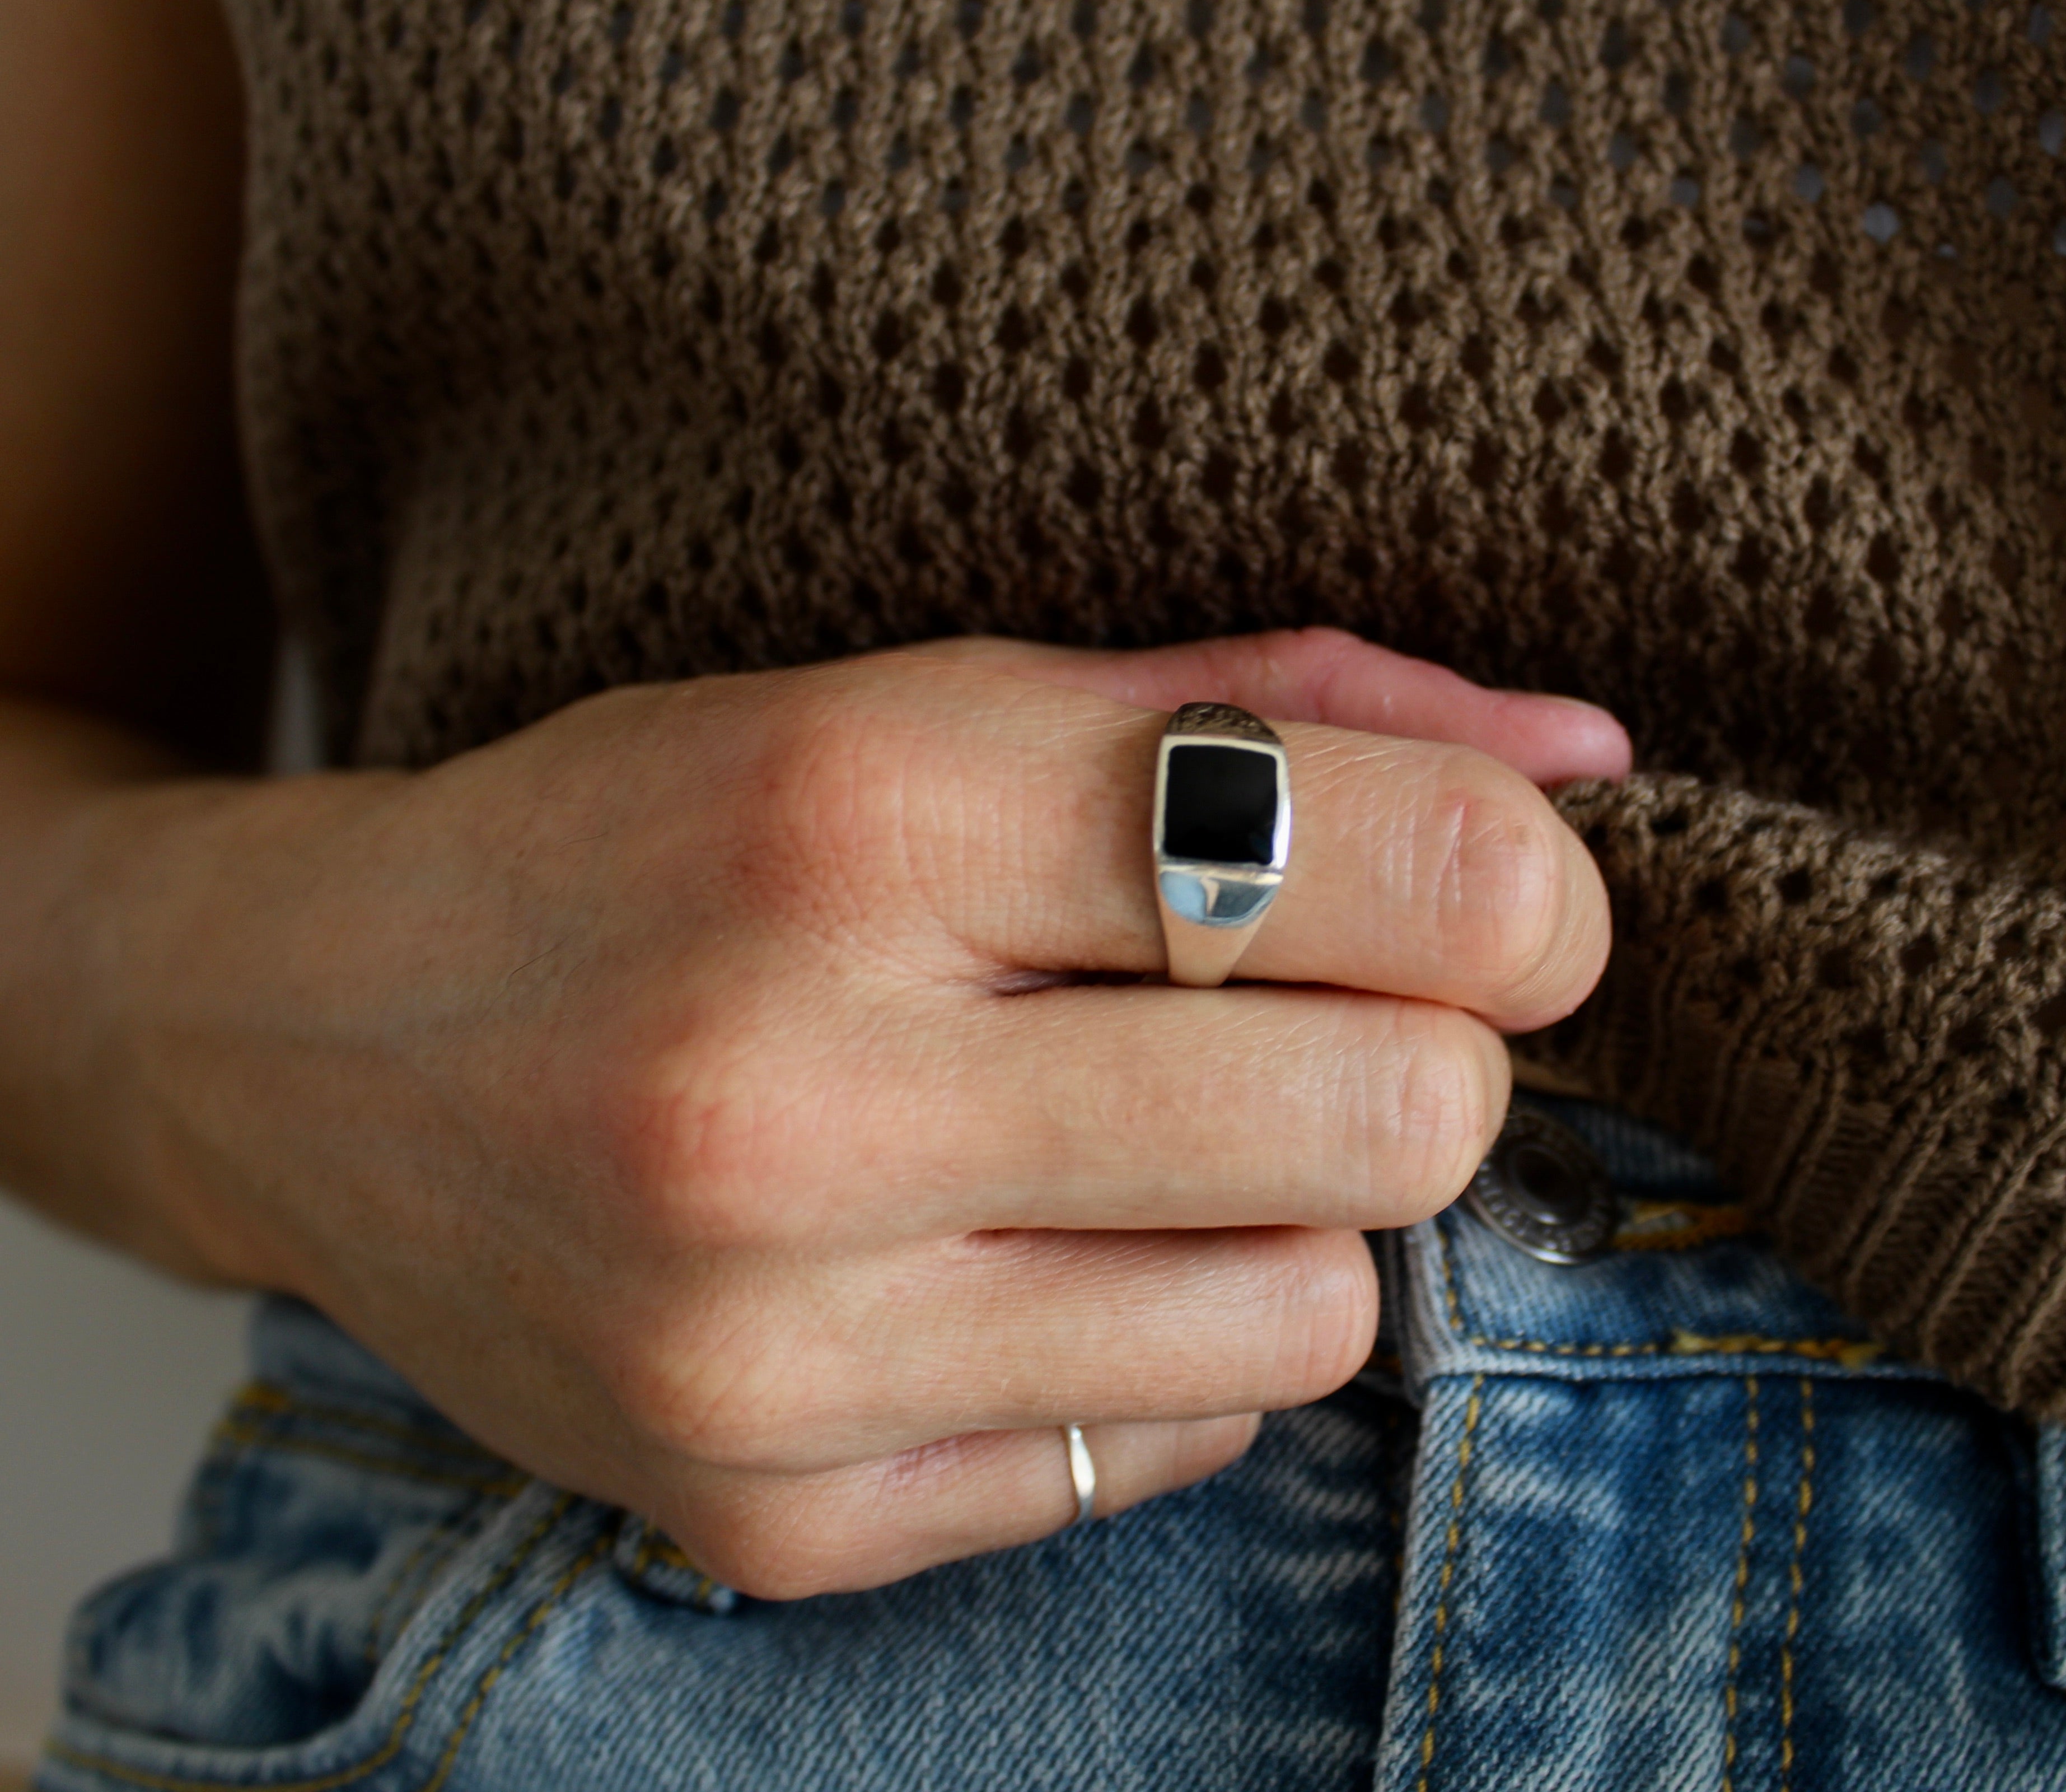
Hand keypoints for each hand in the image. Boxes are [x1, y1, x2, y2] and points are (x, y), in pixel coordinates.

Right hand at [92, 629, 1625, 1595]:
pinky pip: (1160, 1454)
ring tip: (1137, 1147)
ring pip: (1314, 1320)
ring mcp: (776, 1350)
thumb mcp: (935, 698)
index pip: (1386, 876)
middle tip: (1313, 1018)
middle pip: (1398, 1121)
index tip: (1506, 895)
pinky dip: (1144, 1350)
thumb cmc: (669, 833)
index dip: (1526, 886)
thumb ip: (1281, 705)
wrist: (317, 1044)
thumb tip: (1594, 757)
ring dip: (1287, 1222)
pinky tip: (1007, 1259)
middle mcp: (800, 1101)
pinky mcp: (768, 1522)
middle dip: (1420, 1059)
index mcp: (858, 815)